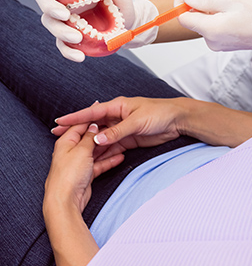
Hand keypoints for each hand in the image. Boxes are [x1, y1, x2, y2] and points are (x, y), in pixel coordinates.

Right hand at [34, 0, 84, 61]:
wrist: (130, 21)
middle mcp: (64, 1)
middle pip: (44, 1)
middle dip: (50, 8)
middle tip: (65, 14)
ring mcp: (66, 20)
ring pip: (51, 24)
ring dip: (61, 31)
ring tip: (78, 36)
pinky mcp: (71, 37)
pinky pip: (62, 45)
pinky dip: (68, 52)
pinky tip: (79, 56)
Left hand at [44, 122, 124, 214]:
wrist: (65, 201)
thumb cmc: (69, 175)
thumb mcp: (82, 150)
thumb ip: (89, 137)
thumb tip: (93, 126)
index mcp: (66, 142)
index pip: (80, 125)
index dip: (92, 117)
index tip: (104, 110)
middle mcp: (71, 151)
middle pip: (89, 138)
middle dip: (103, 133)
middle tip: (117, 125)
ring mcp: (79, 164)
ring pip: (96, 151)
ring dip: (108, 148)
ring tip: (122, 141)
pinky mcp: (85, 175)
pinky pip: (99, 164)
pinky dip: (108, 161)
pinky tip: (120, 157)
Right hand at [52, 96, 187, 156]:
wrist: (178, 121)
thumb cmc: (160, 113)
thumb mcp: (137, 122)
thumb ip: (117, 131)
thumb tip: (97, 139)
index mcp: (118, 106)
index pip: (92, 113)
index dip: (75, 117)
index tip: (59, 121)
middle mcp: (118, 117)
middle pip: (93, 126)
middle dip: (77, 131)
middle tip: (58, 136)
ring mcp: (122, 129)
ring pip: (101, 138)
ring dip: (88, 144)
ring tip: (71, 151)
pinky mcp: (129, 140)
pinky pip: (112, 146)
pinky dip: (102, 152)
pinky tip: (92, 159)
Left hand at [178, 0, 251, 60]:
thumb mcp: (232, 1)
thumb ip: (205, 1)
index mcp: (212, 31)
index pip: (183, 17)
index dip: (181, 0)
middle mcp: (213, 40)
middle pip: (197, 14)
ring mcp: (220, 41)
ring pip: (208, 16)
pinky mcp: (228, 39)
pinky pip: (217, 21)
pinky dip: (219, 7)